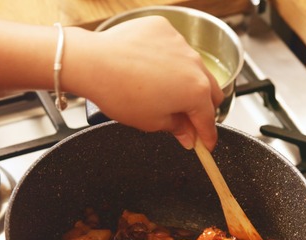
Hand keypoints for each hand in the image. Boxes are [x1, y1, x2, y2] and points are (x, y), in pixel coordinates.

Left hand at [64, 17, 223, 149]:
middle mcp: (195, 65)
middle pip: (211, 91)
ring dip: (186, 81)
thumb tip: (187, 135)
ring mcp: (181, 44)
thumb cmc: (120, 93)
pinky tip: (149, 68)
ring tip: (163, 90)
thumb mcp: (151, 122)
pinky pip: (174, 48)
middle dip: (203, 107)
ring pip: (193, 67)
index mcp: (196, 92)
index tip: (206, 143)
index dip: (207, 136)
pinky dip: (168, 59)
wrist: (94, 63)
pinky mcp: (164, 29)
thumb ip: (176, 128)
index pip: (209, 119)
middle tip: (187, 118)